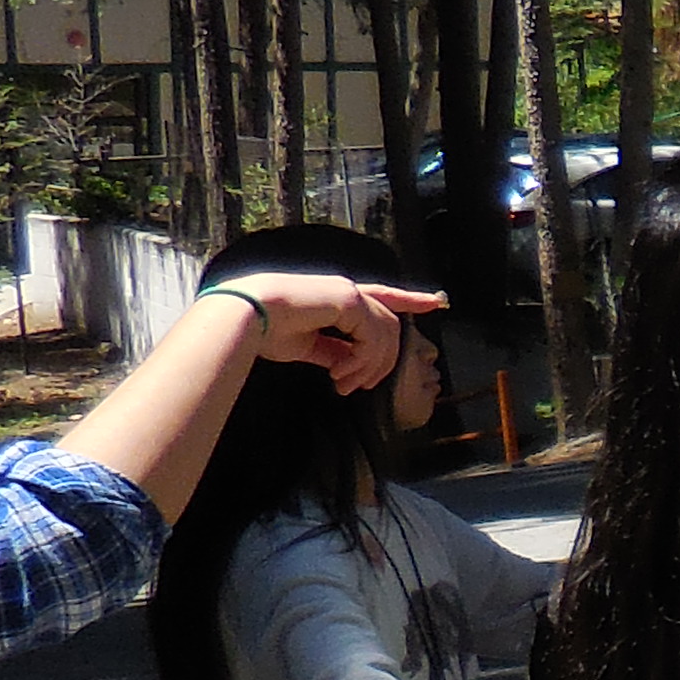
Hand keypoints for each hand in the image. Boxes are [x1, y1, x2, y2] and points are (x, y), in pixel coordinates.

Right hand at [229, 271, 445, 393]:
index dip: (411, 298)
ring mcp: (349, 292)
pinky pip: (373, 337)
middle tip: (356, 389)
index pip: (384, 296)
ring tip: (344, 385)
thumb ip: (335, 352)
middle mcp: (347, 290)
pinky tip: (340, 375)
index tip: (437, 302)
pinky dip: (363, 361)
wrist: (241, 317)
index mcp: (338, 297)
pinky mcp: (348, 299)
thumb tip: (352, 367)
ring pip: (386, 333)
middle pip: (389, 327)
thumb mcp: (307, 346)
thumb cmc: (264, 330)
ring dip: (370, 367)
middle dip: (381, 363)